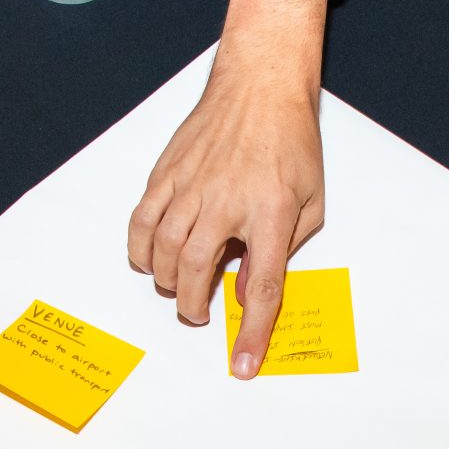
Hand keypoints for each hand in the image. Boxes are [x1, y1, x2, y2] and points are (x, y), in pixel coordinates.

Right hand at [128, 0, 329, 378]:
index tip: (243, 365)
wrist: (260, 83)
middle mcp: (225, 201)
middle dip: (192, 307)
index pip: (260, 287)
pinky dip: (140, 248)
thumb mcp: (309, 201)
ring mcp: (190, 185)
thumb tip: (248, 291)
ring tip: (178, 288)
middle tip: (199, 315)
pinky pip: (142, 220)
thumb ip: (284, 251)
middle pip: (195, 272)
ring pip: (161, 250)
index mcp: (269, 213)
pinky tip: (148, 260)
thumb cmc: (291, 142)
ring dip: (165, 281)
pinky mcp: (167, 172)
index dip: (252, 333)